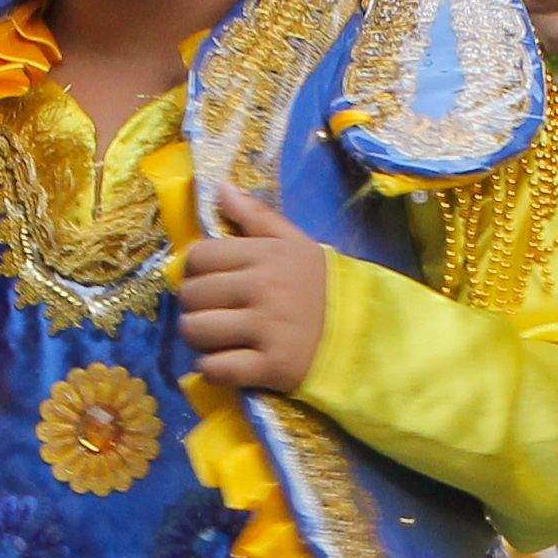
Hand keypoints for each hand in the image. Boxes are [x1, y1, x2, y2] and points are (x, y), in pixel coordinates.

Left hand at [176, 178, 333, 391]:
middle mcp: (262, 289)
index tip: (212, 280)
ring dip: (199, 337)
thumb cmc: (323, 286)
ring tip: (217, 337)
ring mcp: (266, 329)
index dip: (197, 270)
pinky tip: (226, 361)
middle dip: (196, 305)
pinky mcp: (270, 367)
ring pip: (196, 331)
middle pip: (192, 295)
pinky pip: (215, 368)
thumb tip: (220, 188)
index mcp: (265, 255)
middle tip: (215, 311)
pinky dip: (212, 369)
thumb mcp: (295, 243)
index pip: (200, 256)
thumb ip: (256, 215)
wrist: (365, 331)